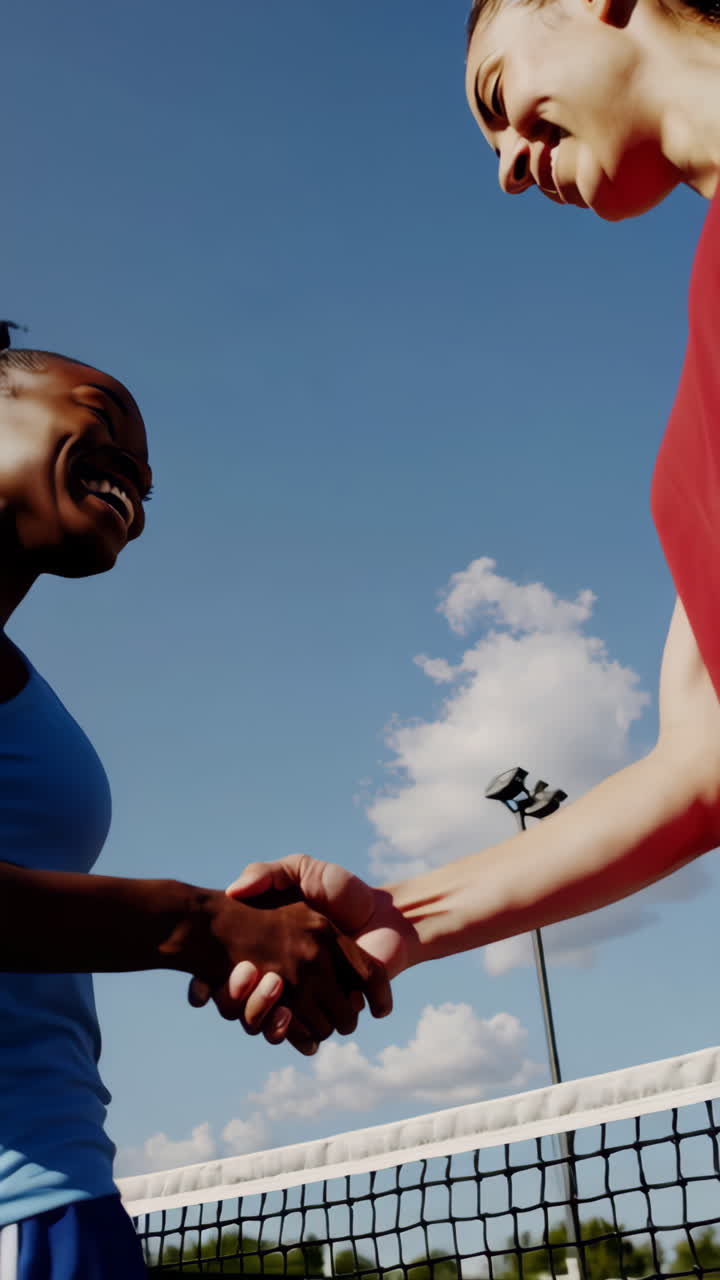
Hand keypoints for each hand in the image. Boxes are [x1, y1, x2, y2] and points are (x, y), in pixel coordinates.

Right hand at [189, 857, 414, 1045]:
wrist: (389, 915)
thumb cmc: (342, 890)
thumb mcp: (300, 870)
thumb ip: (268, 872)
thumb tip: (234, 890)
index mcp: (266, 949)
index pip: (221, 976)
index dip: (205, 985)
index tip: (197, 988)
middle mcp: (279, 978)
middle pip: (240, 1006)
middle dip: (237, 999)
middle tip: (243, 975)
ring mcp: (303, 998)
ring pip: (266, 1024)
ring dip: (261, 1015)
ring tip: (269, 988)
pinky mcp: (325, 1013)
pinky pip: (300, 1034)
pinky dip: (294, 1034)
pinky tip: (289, 1015)